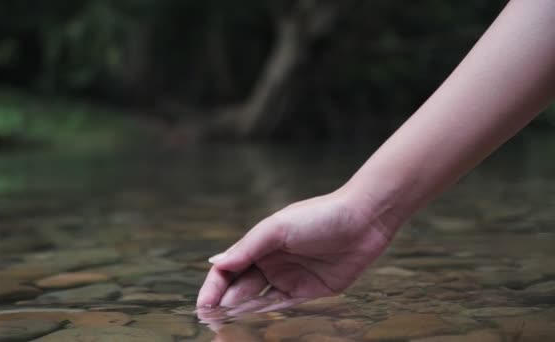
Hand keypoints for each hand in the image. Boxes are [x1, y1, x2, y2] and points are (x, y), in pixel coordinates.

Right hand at [196, 191, 396, 308]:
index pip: (228, 269)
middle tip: (213, 324)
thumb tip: (215, 263)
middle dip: (224, 305)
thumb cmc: (318, 216)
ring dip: (243, 314)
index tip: (204, 305)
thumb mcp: (278, 228)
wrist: (363, 220)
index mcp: (258, 245)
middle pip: (239, 288)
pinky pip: (284, 308)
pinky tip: (255, 326)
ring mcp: (289, 278)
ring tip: (229, 328)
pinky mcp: (309, 292)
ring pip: (258, 301)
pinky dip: (269, 318)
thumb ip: (247, 248)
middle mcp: (270, 262)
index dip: (214, 287)